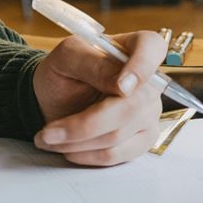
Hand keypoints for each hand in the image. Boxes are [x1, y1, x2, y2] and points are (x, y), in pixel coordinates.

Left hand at [32, 29, 168, 165]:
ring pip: (119, 134)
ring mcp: (148, 112)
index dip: (142, 67)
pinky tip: (68, 148)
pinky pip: (119, 154)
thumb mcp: (67, 58)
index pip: (153, 48)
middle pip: (132, 106)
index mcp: (134, 48)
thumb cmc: (63, 72)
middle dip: (86, 124)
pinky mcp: (142, 139)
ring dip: (78, 142)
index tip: (121, 87)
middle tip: (49, 132)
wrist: (54, 98)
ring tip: (49, 138)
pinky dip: (88, 155)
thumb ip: (93, 63)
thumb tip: (122, 84)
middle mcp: (148, 81)